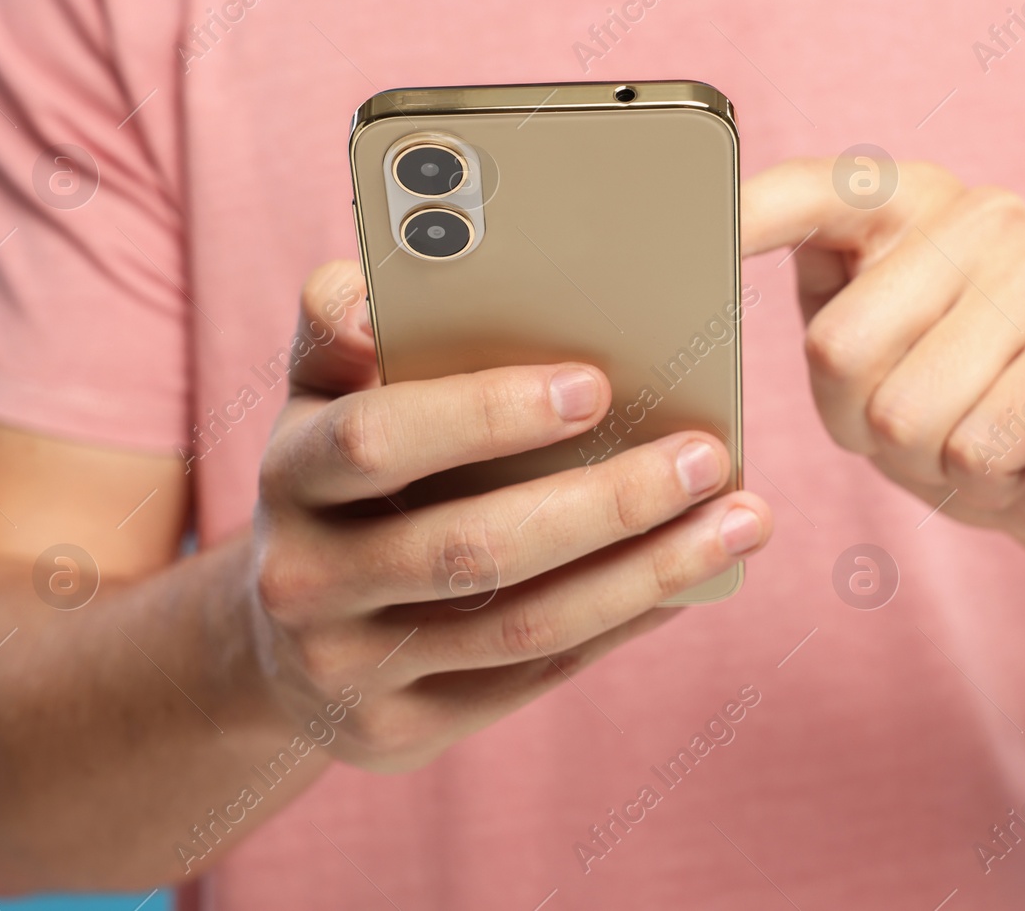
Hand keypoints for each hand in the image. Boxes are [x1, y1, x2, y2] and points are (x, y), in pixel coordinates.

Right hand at [244, 261, 771, 770]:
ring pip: (521, 626)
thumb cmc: (336, 479)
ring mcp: (350, 670)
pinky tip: (693, 577)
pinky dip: (623, 623)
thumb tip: (372, 295)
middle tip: (706, 457)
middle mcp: (305, 581)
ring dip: (646, 574)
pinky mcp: (400, 730)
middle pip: (471, 549)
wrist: (282, 640)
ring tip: (742, 522)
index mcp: (289, 475)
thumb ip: (341, 329)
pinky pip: (534, 676)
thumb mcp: (320, 398)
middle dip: (605, 503)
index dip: (484, 412)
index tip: (597, 385)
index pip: (375, 439)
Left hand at [743, 159, 1024, 585]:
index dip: (748, 214)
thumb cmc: (944, 401)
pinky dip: (977, 483)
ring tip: (963, 434)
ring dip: (918, 460)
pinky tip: (1016, 455)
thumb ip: (814, 305)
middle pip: (839, 347)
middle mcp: (984, 217)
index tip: (675, 226)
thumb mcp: (862, 345)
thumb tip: (713, 282)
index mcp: (910, 199)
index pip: (817, 191)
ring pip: (905, 414)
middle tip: (905, 419)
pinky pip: (974, 451)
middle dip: (853, 418)